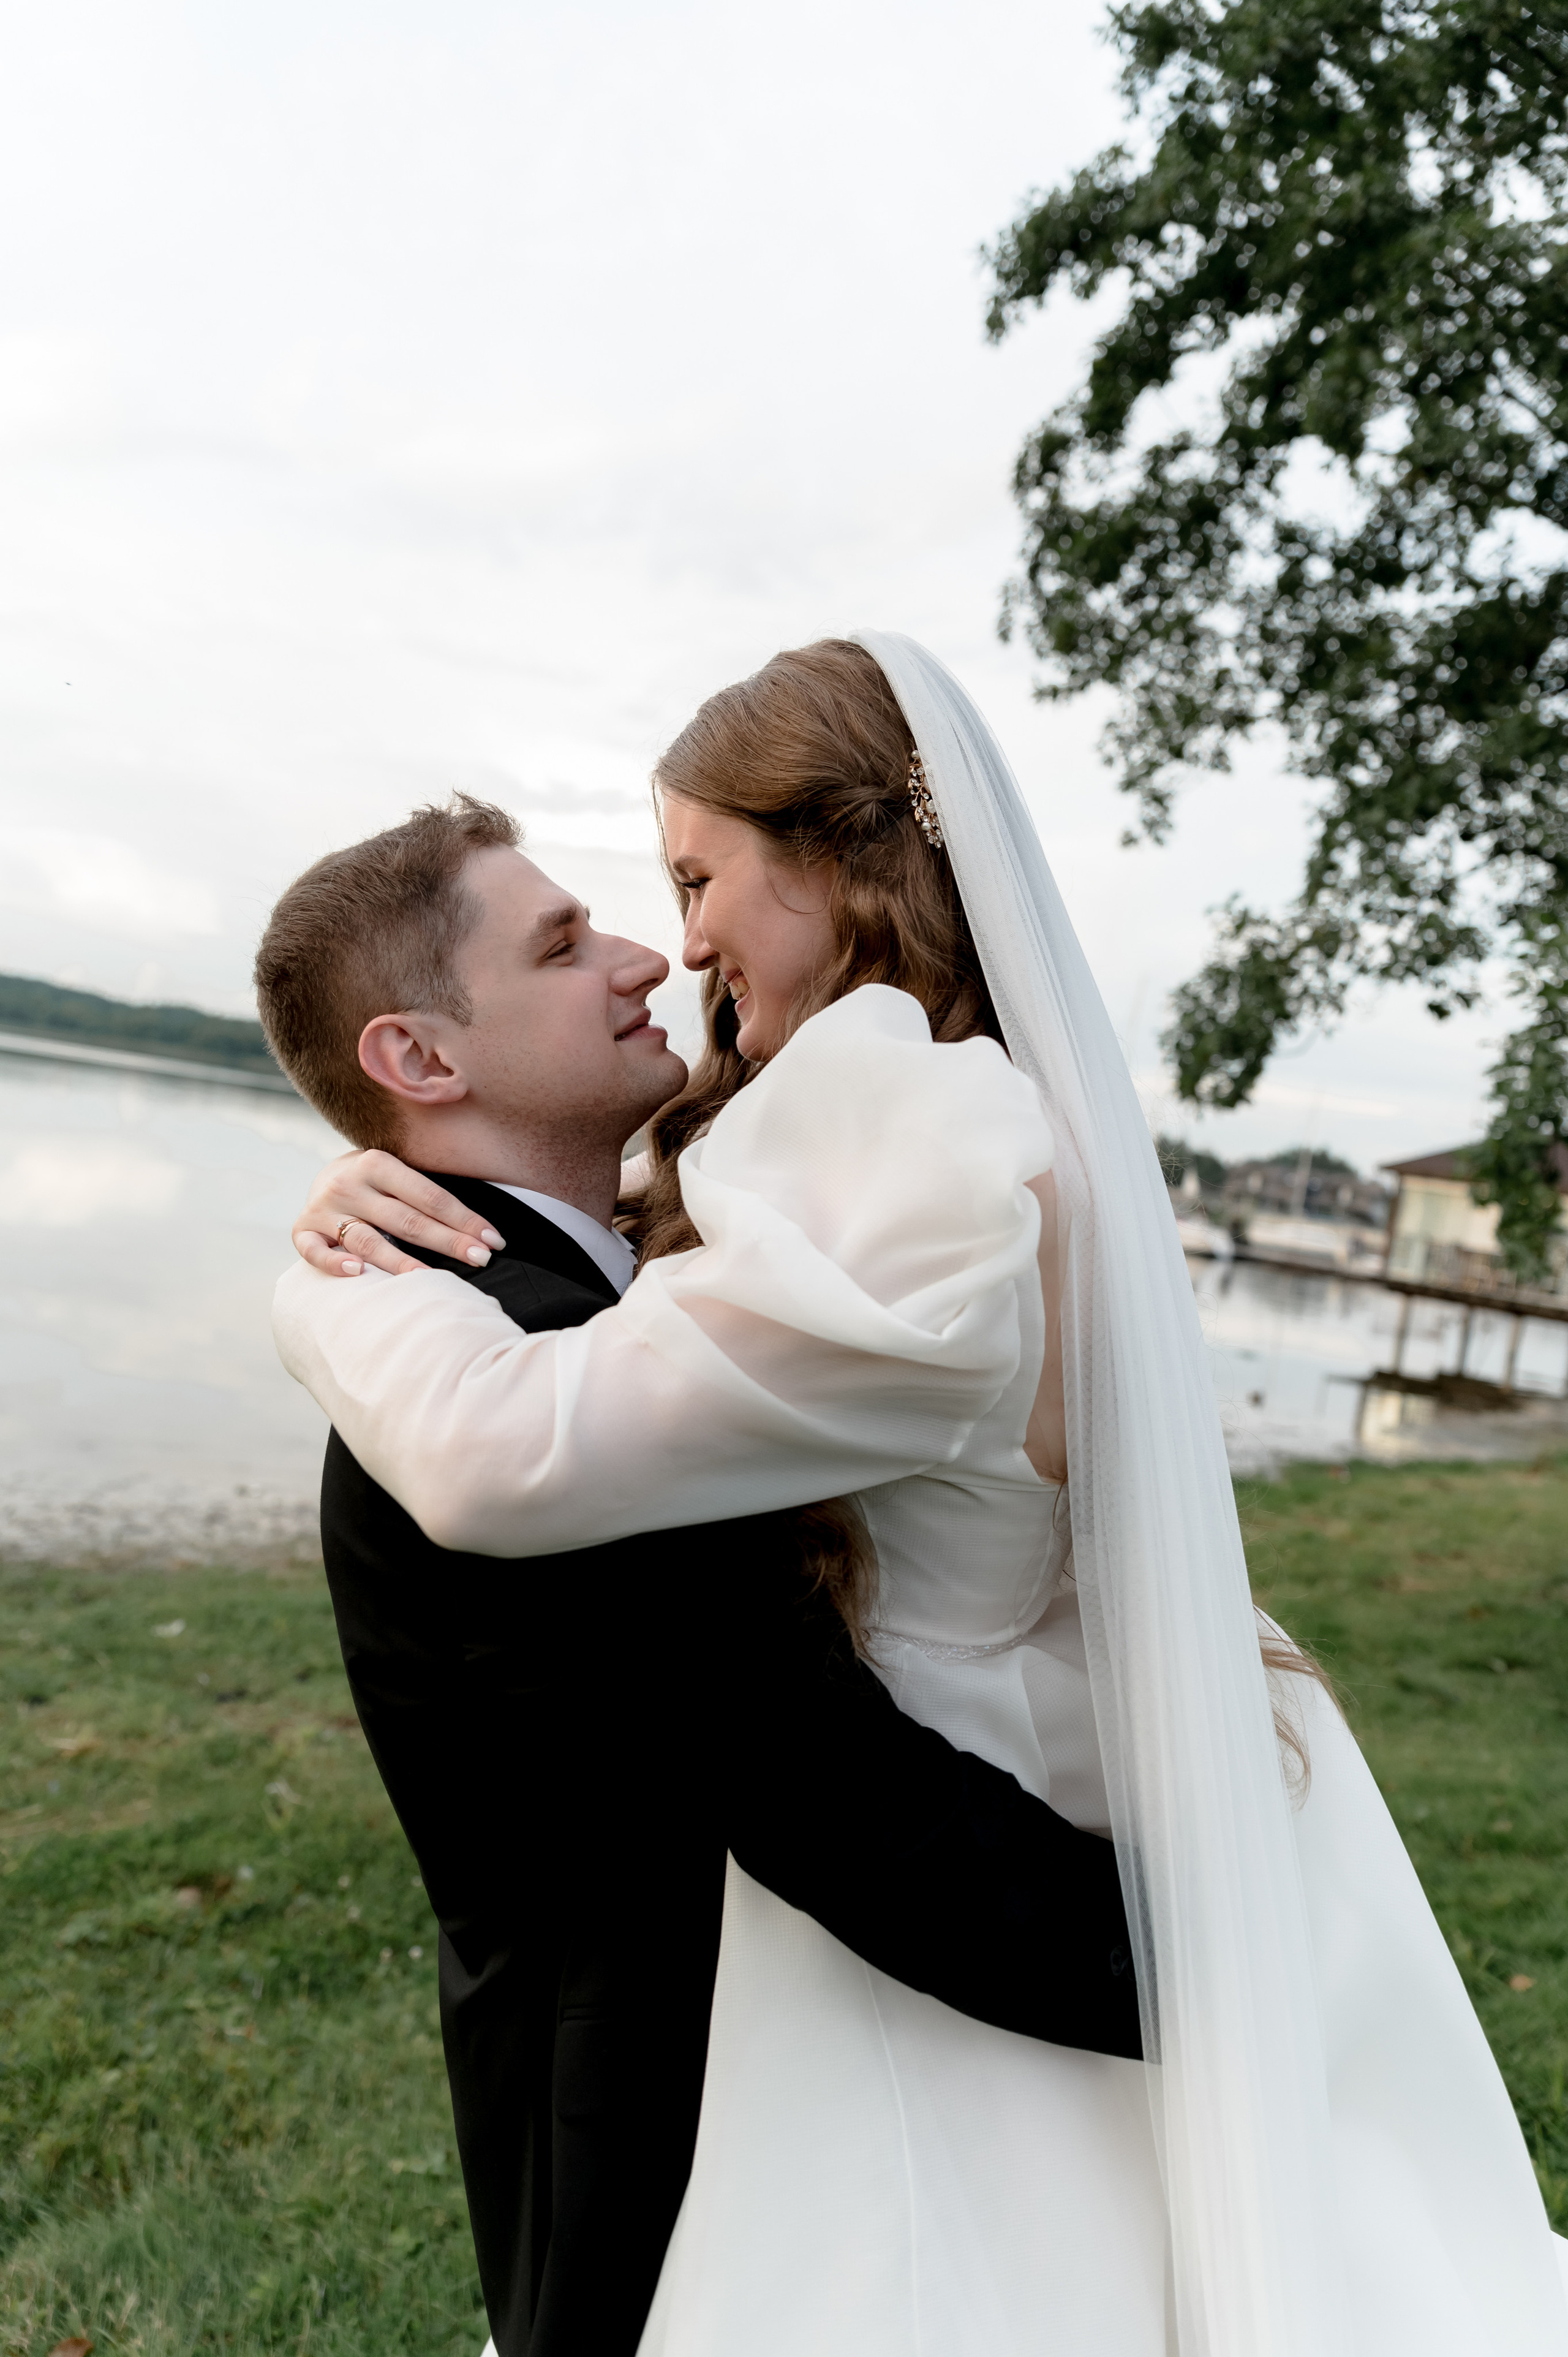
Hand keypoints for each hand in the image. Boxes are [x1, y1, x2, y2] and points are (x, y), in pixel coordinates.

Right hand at [292, 1150, 506, 1277]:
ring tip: (430, 1277)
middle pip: (405, 1220)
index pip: (429, 1196)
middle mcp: (349, 1183)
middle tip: (481, 1259)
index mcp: (378, 1163)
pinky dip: (334, 1262)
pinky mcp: (302, 1230)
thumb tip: (483, 1227)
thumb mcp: (399, 1172)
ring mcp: (323, 1208)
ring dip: (400, 1261)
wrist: (324, 1176)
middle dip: (447, 1241)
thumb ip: (427, 1190)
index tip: (494, 1241)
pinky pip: (314, 1252)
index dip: (464, 1219)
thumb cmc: (378, 1183)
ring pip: (366, 1239)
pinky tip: (358, 1272)